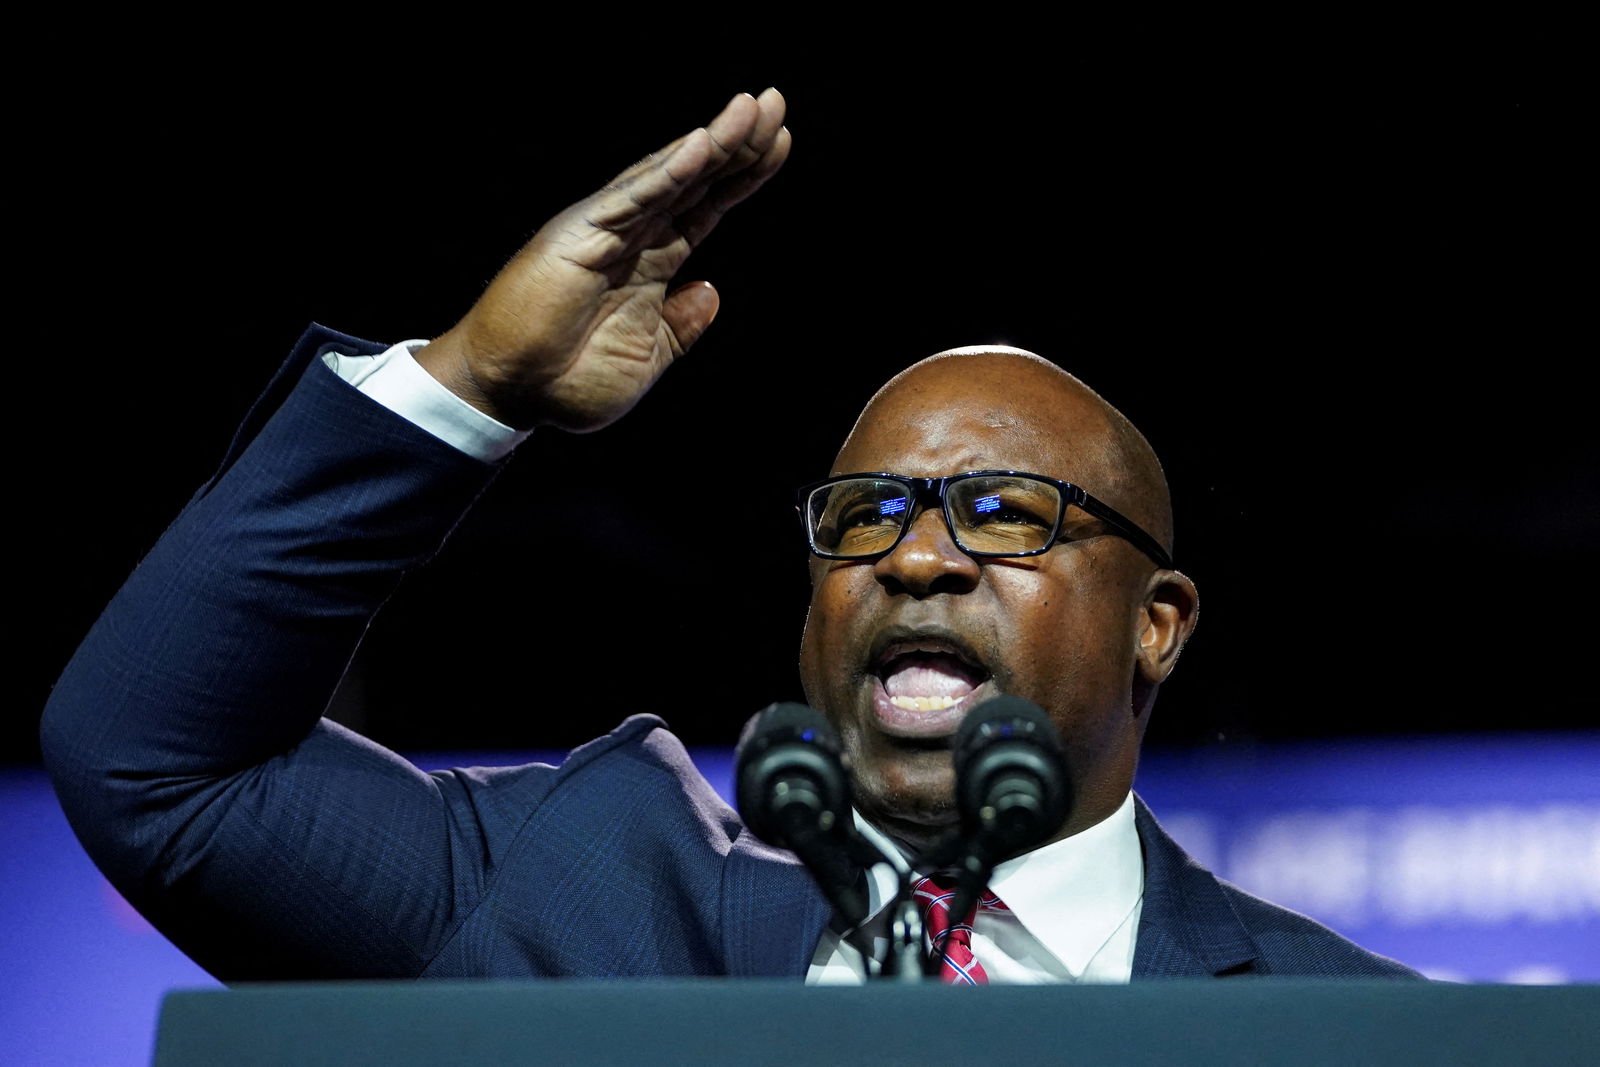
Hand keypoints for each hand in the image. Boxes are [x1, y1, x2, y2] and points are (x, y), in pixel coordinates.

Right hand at [415, 88, 789, 430]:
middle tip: (775, 101)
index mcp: (651, 264)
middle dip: (738, 141)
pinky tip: (702, 146)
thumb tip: (711, 293)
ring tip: (751, 107)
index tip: (781, 142)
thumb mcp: (646, 359)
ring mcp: (607, 231)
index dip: (742, 176)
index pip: (705, 208)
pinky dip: (667, 172)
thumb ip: (680, 327)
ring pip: (669, 176)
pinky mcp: (581, 235)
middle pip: (696, 179)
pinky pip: (633, 198)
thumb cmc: (565, 382)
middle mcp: (632, 237)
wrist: (511, 393)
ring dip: (713, 141)